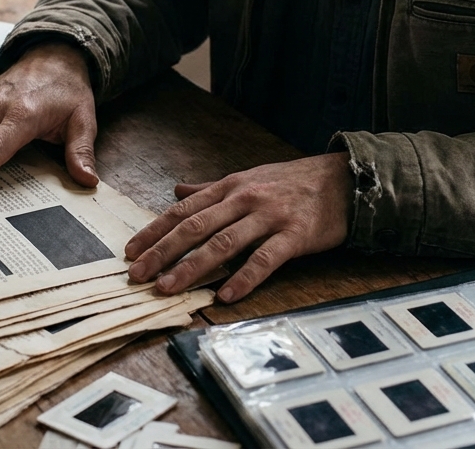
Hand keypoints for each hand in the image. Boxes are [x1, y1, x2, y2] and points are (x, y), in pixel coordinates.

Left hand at [125, 153, 354, 302]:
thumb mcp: (248, 178)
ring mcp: (269, 217)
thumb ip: (211, 189)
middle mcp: (244, 199)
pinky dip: (244, 278)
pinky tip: (225, 295)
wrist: (343, 180)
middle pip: (195, 227)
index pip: (183, 211)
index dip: (154, 232)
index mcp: (230, 187)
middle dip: (162, 252)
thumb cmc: (292, 182)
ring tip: (168, 287)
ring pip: (224, 243)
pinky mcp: (294, 235)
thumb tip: (177, 191)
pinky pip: (265, 259)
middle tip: (137, 275)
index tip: (130, 252)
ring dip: (192, 267)